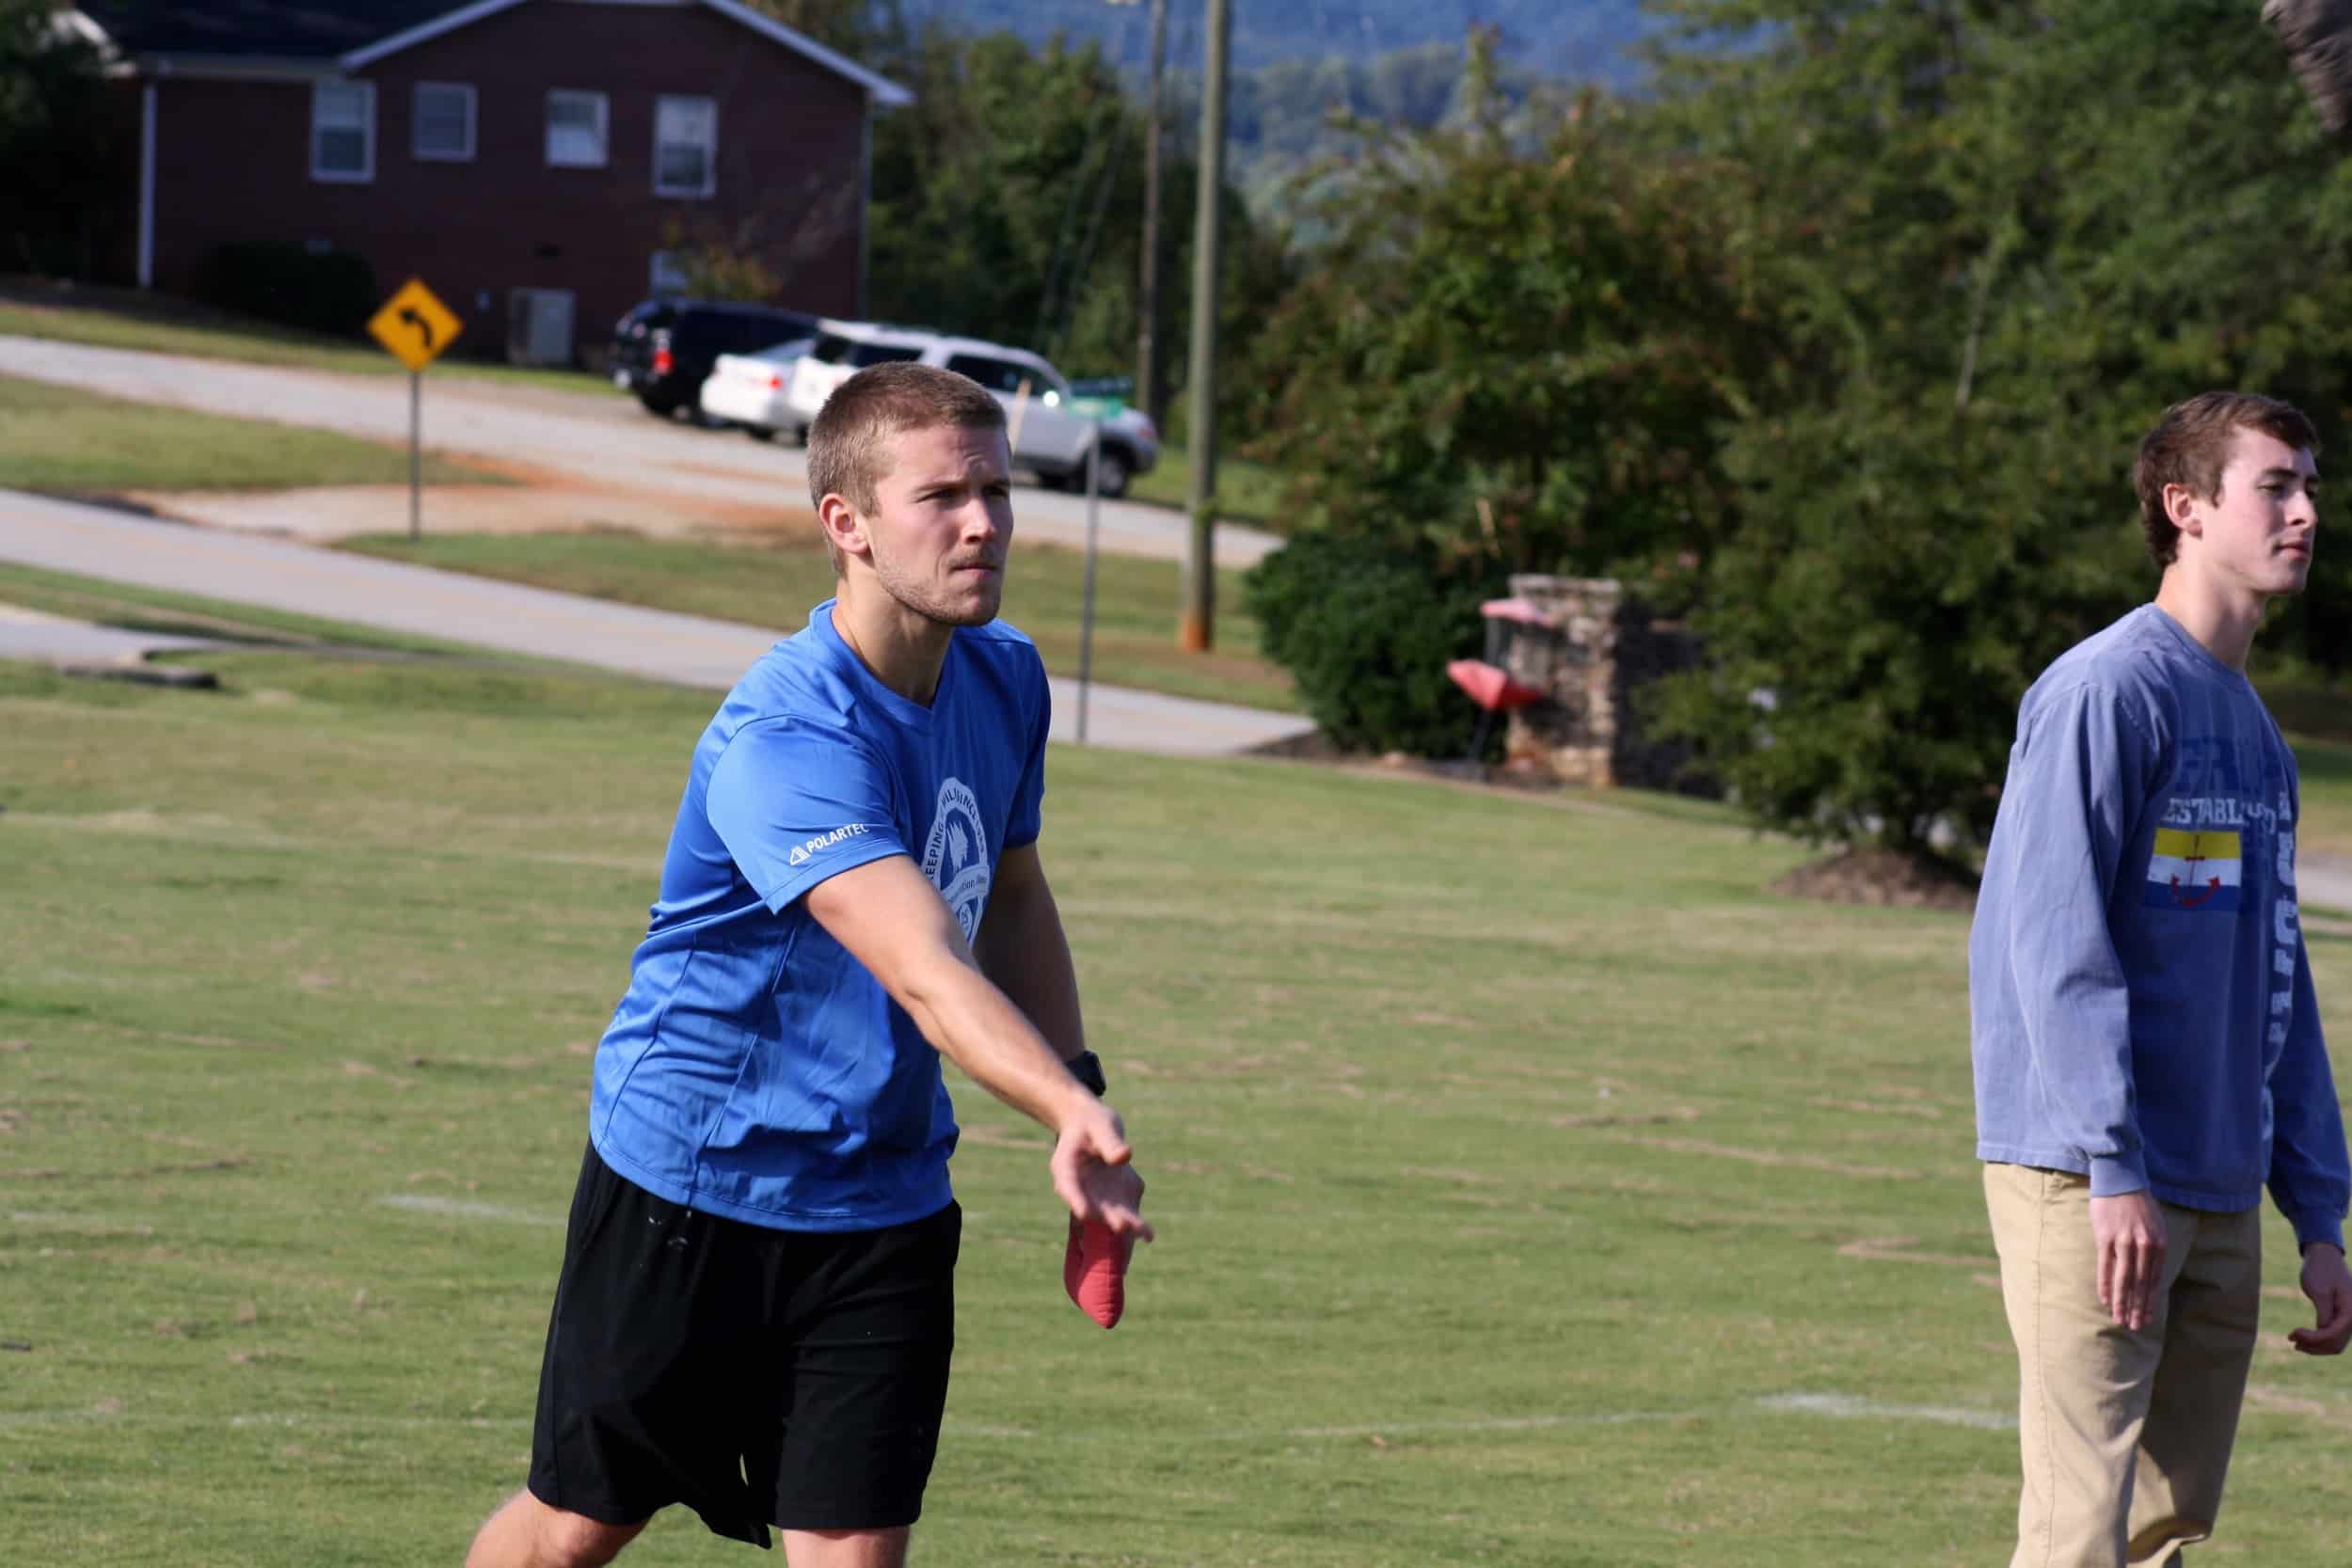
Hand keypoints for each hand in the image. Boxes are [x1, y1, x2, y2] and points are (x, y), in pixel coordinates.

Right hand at [1049, 1102, 1152, 1241]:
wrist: (1091, 1126)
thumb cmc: (1092, 1122)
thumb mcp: (1100, 1125)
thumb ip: (1109, 1141)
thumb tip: (1125, 1157)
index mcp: (1065, 1166)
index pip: (1068, 1184)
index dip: (1075, 1199)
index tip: (1083, 1213)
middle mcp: (1079, 1187)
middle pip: (1091, 1205)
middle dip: (1106, 1217)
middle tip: (1122, 1226)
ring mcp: (1096, 1195)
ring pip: (1109, 1214)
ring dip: (1125, 1224)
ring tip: (1144, 1234)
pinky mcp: (1113, 1197)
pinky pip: (1124, 1211)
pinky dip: (1136, 1222)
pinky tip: (1148, 1235)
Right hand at [2090, 1190, 2166, 1330]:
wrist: (2120, 1177)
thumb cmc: (2137, 1203)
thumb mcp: (2154, 1226)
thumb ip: (2153, 1249)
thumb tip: (2149, 1273)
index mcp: (2159, 1244)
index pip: (2154, 1281)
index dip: (2150, 1302)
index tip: (2147, 1319)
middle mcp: (2144, 1245)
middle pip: (2141, 1284)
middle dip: (2138, 1308)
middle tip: (2135, 1327)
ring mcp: (2124, 1241)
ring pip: (2124, 1279)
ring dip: (2122, 1302)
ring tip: (2120, 1320)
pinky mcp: (2105, 1236)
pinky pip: (2106, 1266)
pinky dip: (2106, 1284)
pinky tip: (2106, 1299)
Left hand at [2292, 1243, 2351, 1354]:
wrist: (2325, 1256)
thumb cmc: (2320, 1269)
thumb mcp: (2318, 1289)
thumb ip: (2324, 1311)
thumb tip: (2323, 1331)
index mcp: (2351, 1310)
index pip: (2333, 1334)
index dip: (2313, 1339)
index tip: (2292, 1333)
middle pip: (2336, 1344)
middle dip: (2313, 1345)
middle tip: (2291, 1339)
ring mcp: (2350, 1319)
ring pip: (2336, 1344)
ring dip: (2315, 1346)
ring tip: (2294, 1341)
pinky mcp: (2342, 1318)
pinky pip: (2334, 1336)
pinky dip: (2319, 1340)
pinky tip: (2303, 1338)